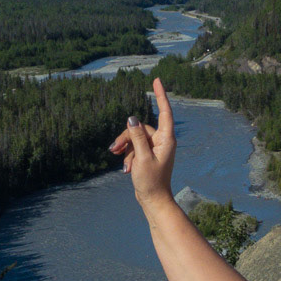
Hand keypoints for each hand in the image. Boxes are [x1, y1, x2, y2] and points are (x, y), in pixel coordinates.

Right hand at [108, 77, 177, 206]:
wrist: (153, 200)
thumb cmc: (151, 181)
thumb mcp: (141, 158)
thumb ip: (136, 137)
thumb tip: (132, 118)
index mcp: (166, 139)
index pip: (164, 112)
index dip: (160, 95)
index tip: (157, 80)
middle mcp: (162, 141)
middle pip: (139, 128)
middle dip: (126, 138)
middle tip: (113, 150)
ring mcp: (154, 148)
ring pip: (134, 138)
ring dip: (125, 149)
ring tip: (120, 163)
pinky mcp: (147, 154)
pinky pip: (134, 147)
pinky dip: (127, 156)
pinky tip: (125, 169)